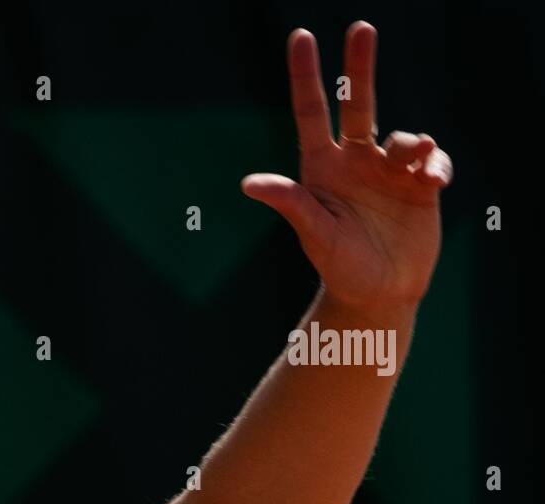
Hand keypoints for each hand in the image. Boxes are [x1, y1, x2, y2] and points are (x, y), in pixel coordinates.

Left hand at [241, 22, 452, 310]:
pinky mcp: (421, 185)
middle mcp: (355, 161)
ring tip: (415, 164)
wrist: (378, 294)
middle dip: (360, 66)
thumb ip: (289, 203)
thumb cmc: (338, 265)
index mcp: (322, 168)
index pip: (312, 112)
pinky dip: (437, 166)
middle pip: (359, 102)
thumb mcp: (313, 232)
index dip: (306, 75)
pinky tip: (433, 183)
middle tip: (361, 27)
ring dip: (413, 144)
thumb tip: (248, 184)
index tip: (301, 37)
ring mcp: (389, 171)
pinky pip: (435, 161)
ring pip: (406, 136)